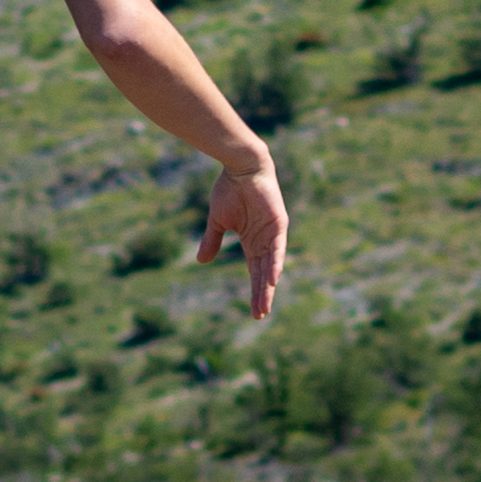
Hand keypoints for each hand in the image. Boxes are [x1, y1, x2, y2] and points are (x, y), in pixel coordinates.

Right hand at [204, 148, 290, 319]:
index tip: (254, 311)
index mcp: (252, 241)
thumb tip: (202, 262)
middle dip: (262, 294)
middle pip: (264, 273)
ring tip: (265, 304)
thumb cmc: (230, 190)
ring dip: (268, 285)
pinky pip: (277, 248)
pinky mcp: (278, 223)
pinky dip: (275, 263)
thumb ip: (212, 241)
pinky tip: (273, 279)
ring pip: (271, 265)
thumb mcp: (217, 221)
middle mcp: (265, 241)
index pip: (255, 271)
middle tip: (259, 315)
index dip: (255, 290)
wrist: (240, 167)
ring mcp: (273, 233)